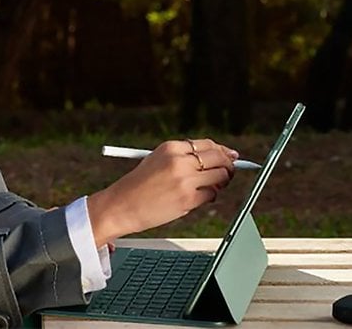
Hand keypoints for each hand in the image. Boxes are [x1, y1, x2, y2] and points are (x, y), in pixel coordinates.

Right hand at [87, 139, 234, 247]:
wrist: (121, 206)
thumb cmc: (138, 186)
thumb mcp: (156, 161)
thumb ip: (183, 158)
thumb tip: (215, 158)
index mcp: (171, 148)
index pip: (207, 144)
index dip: (222, 151)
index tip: (230, 157)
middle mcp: (179, 160)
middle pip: (218, 158)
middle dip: (228, 166)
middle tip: (229, 173)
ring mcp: (185, 179)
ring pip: (220, 176)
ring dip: (221, 183)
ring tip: (213, 187)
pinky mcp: (188, 198)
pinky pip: (211, 195)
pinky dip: (209, 197)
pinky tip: (198, 199)